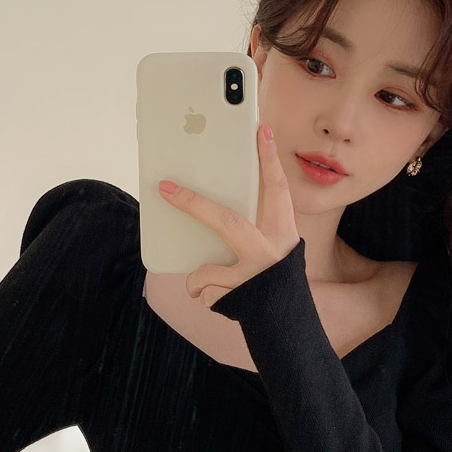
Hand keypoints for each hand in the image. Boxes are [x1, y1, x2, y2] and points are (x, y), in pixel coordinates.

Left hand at [158, 122, 300, 309]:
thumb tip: (200, 212)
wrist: (285, 323)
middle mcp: (271, 251)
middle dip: (193, 205)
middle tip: (166, 189)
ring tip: (201, 286)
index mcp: (282, 231)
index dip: (269, 159)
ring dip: (198, 279)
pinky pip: (205, 291)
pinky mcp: (240, 298)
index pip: (276, 188)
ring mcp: (255, 275)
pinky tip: (214, 301)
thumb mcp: (268, 249)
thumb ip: (246, 230)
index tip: (260, 128)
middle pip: (227, 222)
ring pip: (207, 270)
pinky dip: (203, 295)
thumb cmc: (270, 278)